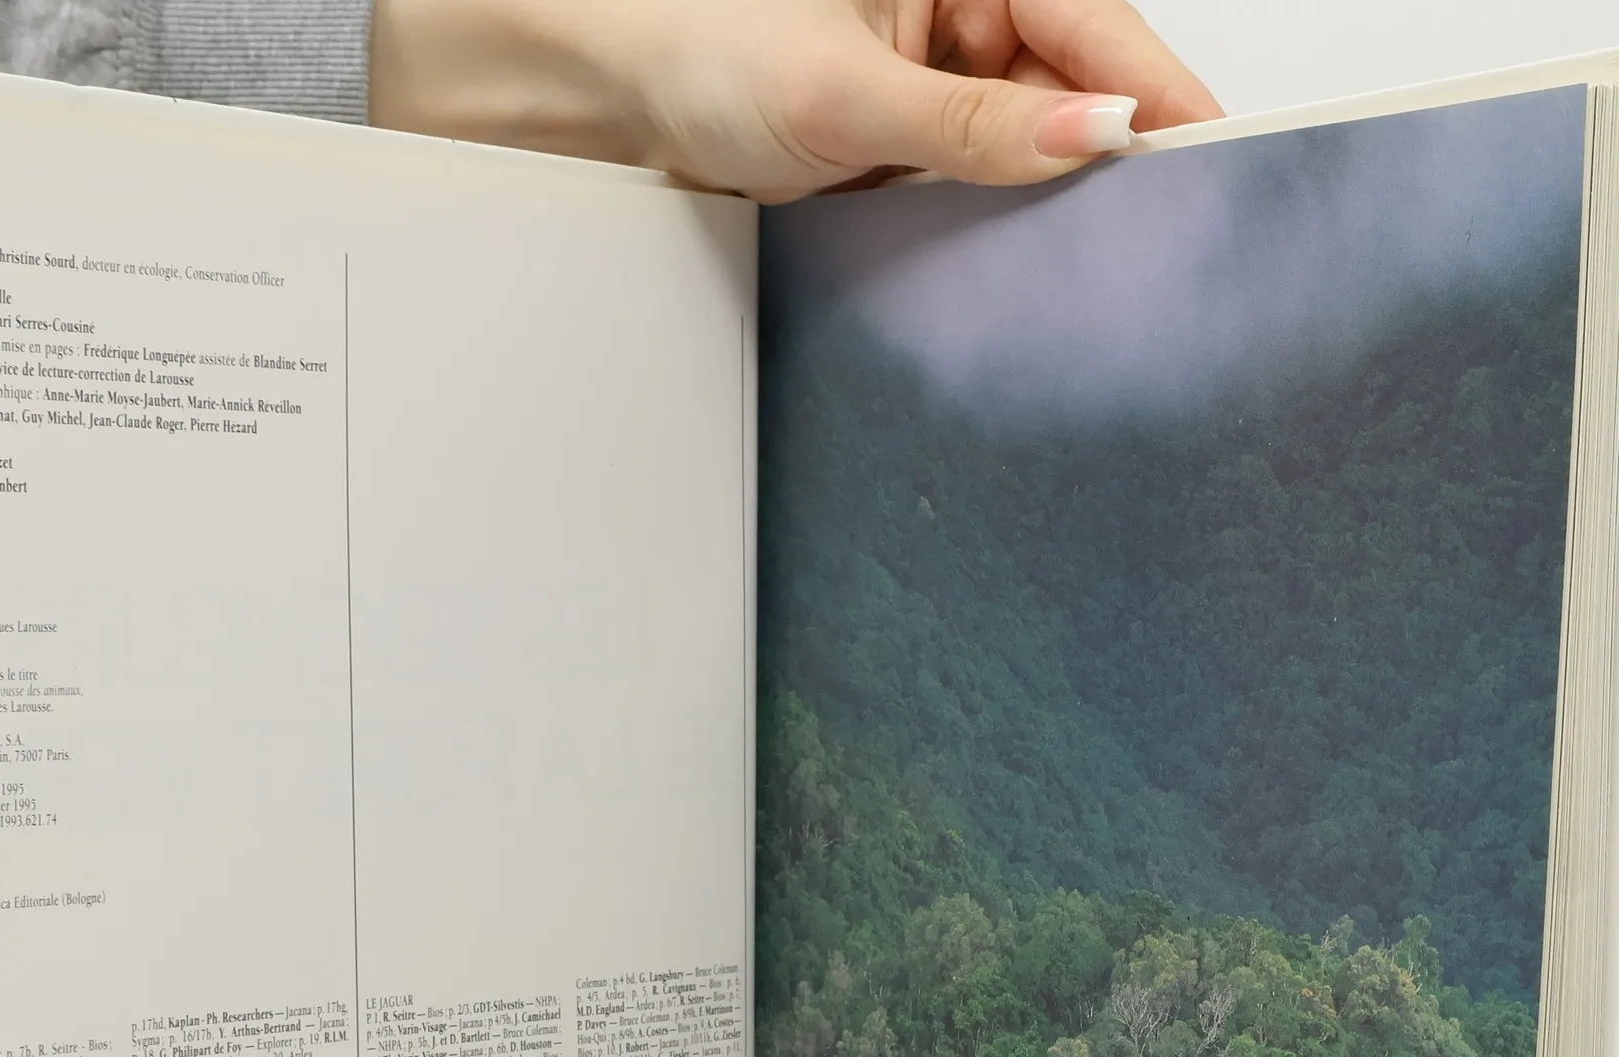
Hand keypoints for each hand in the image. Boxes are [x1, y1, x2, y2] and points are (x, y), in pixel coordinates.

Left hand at [370, 0, 1222, 200]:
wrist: (605, 97)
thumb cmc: (696, 44)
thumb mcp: (846, 95)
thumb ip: (972, 128)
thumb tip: (1090, 136)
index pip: (1095, 22)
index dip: (1160, 92)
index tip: (1219, 154)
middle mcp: (957, 11)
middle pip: (1072, 88)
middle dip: (1107, 158)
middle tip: (1159, 240)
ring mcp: (931, 80)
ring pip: (1027, 145)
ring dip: (1046, 201)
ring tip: (1084, 264)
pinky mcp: (902, 142)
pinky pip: (975, 184)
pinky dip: (994, 223)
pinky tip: (1011, 264)